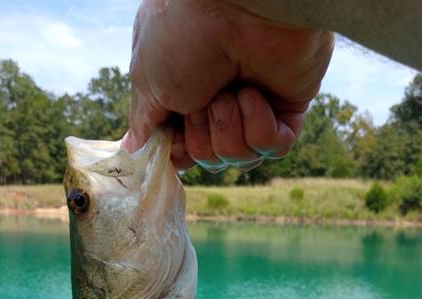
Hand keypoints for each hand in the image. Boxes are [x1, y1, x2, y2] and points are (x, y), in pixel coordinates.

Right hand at [122, 0, 333, 169]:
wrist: (240, 4)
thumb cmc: (185, 33)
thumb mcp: (149, 81)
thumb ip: (145, 121)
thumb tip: (133, 150)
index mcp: (183, 92)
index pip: (182, 149)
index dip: (178, 151)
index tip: (174, 136)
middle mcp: (218, 99)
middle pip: (209, 159)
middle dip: (202, 137)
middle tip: (204, 98)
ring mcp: (255, 105)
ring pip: (239, 158)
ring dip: (228, 129)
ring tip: (230, 91)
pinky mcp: (288, 109)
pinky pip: (273, 149)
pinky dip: (260, 128)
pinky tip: (255, 95)